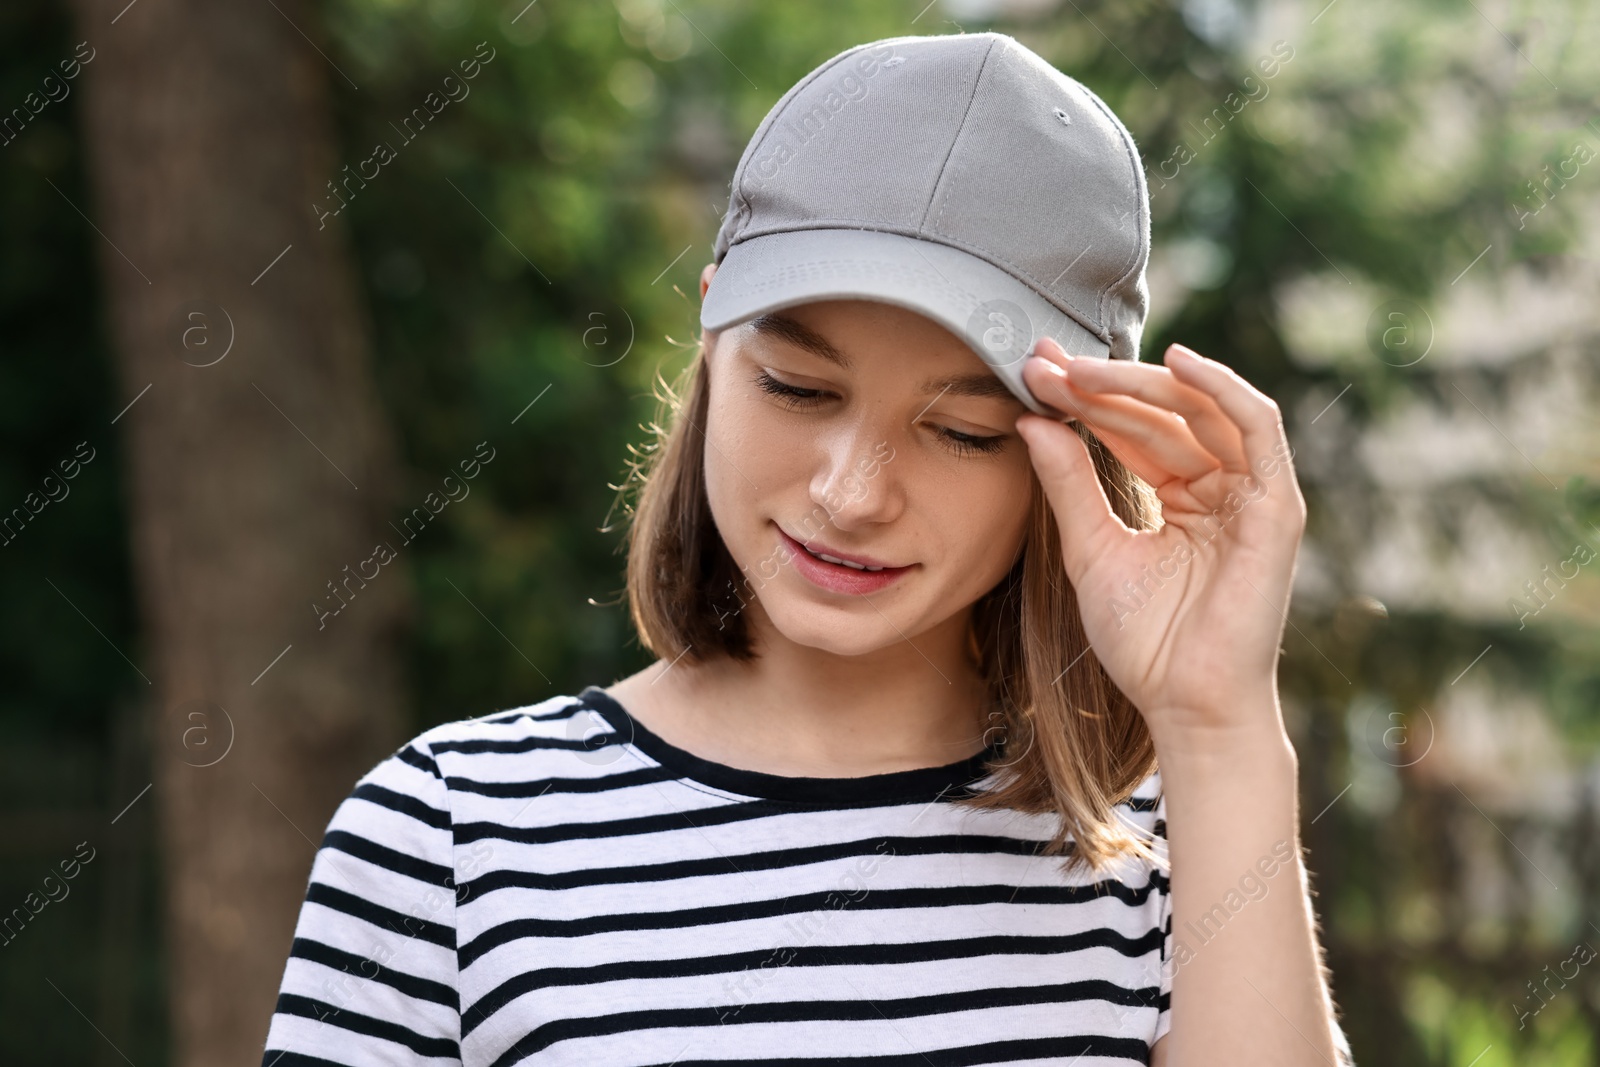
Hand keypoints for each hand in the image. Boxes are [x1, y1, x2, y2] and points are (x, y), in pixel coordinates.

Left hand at [1013, 338, 1305, 749]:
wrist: (1186, 703)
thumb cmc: (1144, 642)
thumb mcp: (1091, 548)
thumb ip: (1068, 483)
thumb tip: (1031, 419)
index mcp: (1182, 497)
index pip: (1134, 431)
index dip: (1084, 401)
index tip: (1032, 374)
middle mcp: (1220, 488)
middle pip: (1163, 414)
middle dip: (1102, 386)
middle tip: (1045, 365)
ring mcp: (1252, 494)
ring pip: (1202, 410)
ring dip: (1143, 383)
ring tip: (1082, 370)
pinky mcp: (1277, 506)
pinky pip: (1256, 427)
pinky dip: (1221, 388)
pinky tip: (1176, 362)